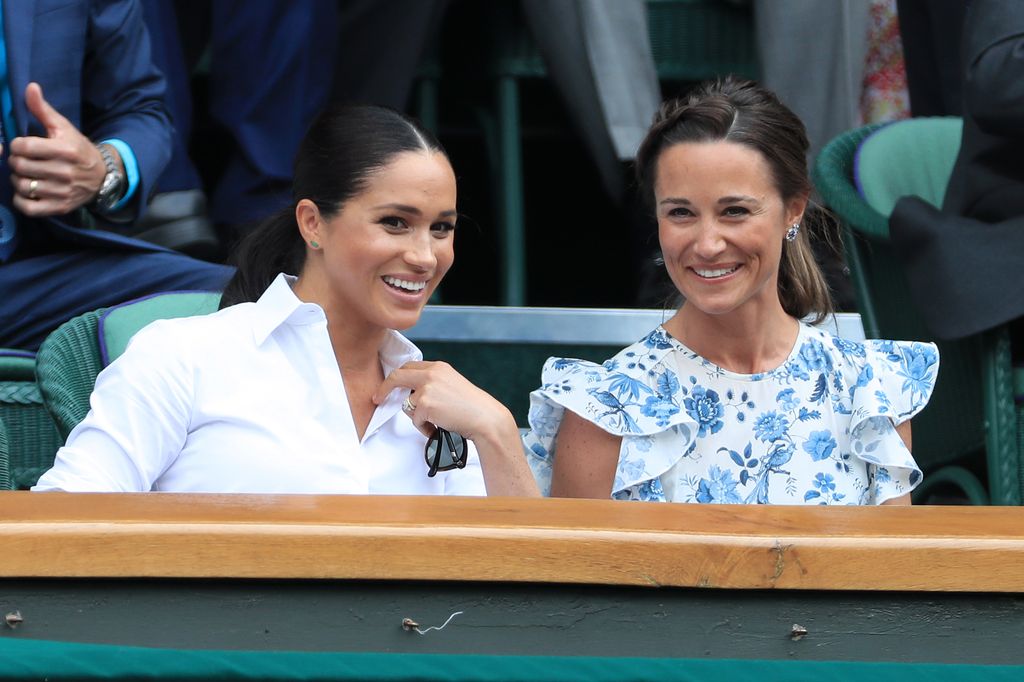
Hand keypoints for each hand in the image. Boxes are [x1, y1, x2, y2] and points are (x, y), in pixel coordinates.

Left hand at [7, 82, 108, 216]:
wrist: (102, 176)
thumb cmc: (78, 148)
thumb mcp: (63, 127)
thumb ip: (43, 109)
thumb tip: (30, 87)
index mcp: (65, 150)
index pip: (24, 146)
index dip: (17, 145)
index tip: (22, 146)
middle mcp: (65, 172)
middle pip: (20, 166)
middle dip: (15, 162)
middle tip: (22, 161)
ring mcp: (63, 192)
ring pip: (22, 186)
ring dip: (18, 180)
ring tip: (24, 175)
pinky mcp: (60, 207)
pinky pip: (28, 207)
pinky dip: (22, 200)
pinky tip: (27, 192)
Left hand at [374, 360, 538, 496]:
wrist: (485, 418)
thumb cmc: (472, 407)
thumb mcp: (451, 386)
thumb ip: (433, 384)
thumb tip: (412, 395)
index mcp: (439, 367)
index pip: (410, 367)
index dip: (397, 377)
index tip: (388, 386)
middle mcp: (431, 374)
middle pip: (398, 376)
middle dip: (385, 388)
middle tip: (378, 399)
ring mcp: (427, 388)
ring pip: (407, 405)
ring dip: (418, 417)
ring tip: (437, 422)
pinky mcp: (425, 404)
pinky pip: (416, 420)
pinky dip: (425, 428)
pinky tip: (439, 427)